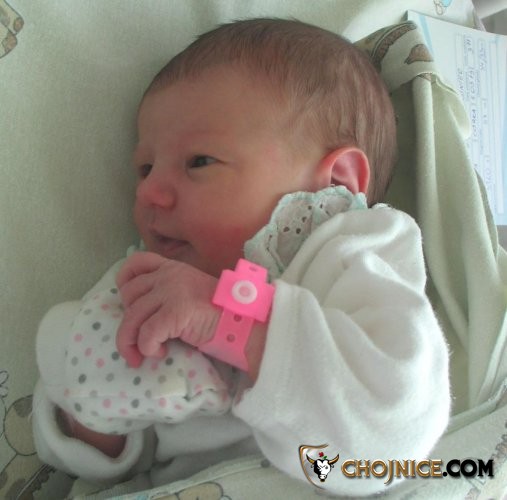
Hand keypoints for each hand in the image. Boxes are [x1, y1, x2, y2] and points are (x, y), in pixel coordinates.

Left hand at [115, 252, 219, 367]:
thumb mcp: (190, 292)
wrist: (242, 322)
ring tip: (141, 354)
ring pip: (132, 317)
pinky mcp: (175, 312)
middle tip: (137, 337)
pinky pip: (147, 334)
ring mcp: (172, 291)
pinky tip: (161, 353)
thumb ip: (168, 293)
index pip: (136, 262)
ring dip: (130, 342)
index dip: (123, 281)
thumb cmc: (219, 312)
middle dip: (126, 320)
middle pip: (128, 294)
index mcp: (173, 268)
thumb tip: (142, 312)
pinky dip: (147, 348)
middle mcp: (169, 275)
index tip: (126, 302)